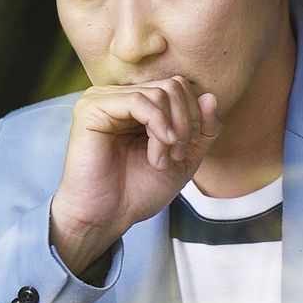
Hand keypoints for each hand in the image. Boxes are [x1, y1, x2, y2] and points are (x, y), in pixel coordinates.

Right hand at [51, 77, 221, 271]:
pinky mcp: (92, 108)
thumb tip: (211, 96)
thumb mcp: (184, 158)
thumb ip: (202, 129)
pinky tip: (156, 155)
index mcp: (137, 104)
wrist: (107, 217)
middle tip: (177, 155)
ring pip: (159, 93)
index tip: (186, 151)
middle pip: (172, 85)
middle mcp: (119, 96)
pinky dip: (157, 126)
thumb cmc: (138, 190)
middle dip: (185, 122)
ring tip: (163, 160)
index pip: (178, 87)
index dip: (195, 116)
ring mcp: (103, 98)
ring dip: (171, 131)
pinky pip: (138, 101)